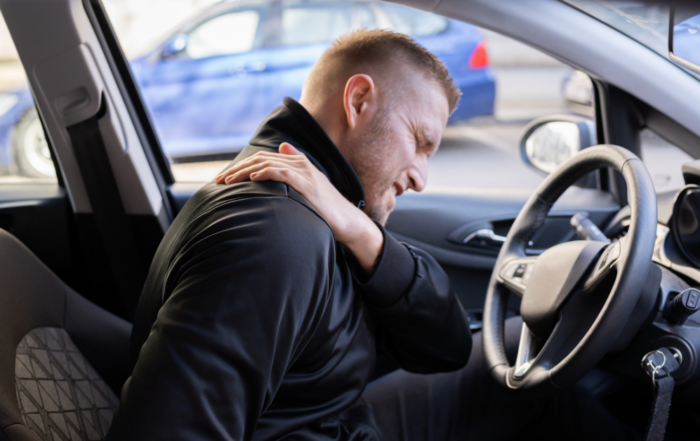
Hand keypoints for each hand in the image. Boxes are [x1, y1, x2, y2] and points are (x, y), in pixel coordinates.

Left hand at [215, 143, 383, 274]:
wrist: (347, 221)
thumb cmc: (326, 208)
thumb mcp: (308, 186)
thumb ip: (294, 168)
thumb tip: (282, 147)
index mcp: (298, 162)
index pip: (263, 158)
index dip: (241, 166)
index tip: (224, 178)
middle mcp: (300, 163)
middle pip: (261, 159)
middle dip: (237, 169)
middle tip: (219, 181)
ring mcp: (304, 172)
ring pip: (267, 163)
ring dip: (244, 171)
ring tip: (227, 181)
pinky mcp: (307, 184)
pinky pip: (281, 172)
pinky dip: (265, 172)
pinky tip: (252, 178)